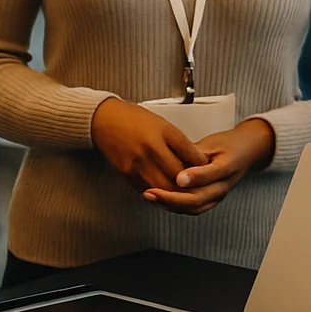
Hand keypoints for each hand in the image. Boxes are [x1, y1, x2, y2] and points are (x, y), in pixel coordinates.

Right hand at [90, 97, 208, 194]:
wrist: (104, 120)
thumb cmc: (134, 119)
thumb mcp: (162, 124)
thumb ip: (178, 142)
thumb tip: (196, 159)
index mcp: (163, 132)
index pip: (190, 153)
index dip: (201, 164)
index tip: (206, 168)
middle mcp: (151, 148)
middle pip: (178, 175)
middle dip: (189, 183)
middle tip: (196, 185)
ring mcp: (138, 163)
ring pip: (163, 187)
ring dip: (174, 192)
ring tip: (181, 191)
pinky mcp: (127, 173)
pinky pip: (147, 189)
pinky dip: (158, 192)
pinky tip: (164, 190)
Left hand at [143, 118, 276, 215]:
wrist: (245, 153)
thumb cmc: (227, 145)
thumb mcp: (213, 143)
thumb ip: (194, 153)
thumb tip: (174, 158)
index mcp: (227, 167)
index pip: (210, 175)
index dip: (194, 177)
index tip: (177, 178)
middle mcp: (223, 186)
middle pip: (197, 199)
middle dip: (171, 198)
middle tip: (150, 192)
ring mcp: (217, 197)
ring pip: (193, 208)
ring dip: (170, 205)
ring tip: (149, 195)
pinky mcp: (210, 201)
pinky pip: (192, 208)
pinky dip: (174, 206)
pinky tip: (158, 199)